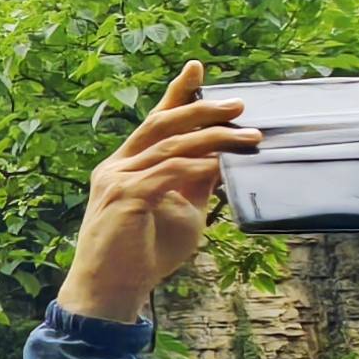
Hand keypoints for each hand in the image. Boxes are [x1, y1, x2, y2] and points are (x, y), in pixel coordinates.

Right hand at [53, 64, 254, 324]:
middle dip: (201, 107)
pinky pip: (170, 171)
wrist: (111, 291)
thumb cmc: (143, 256)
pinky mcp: (127, 196)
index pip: (154, 121)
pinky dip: (200, 165)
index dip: (175, 93)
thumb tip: (224, 160)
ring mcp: (118, 179)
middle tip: (238, 104)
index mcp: (126, 166)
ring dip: (213, 137)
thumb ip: (195, 184)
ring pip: (170, 144)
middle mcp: (117, 166)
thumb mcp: (180, 213)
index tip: (196, 67)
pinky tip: (223, 164)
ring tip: (247, 135)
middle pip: (161, 122)